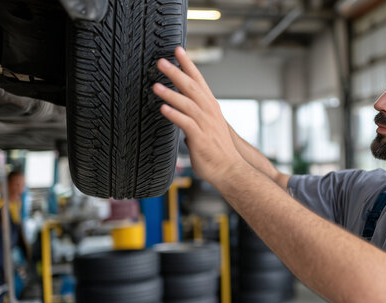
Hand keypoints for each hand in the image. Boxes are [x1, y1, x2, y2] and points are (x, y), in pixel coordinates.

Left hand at [152, 47, 243, 183]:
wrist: (230, 169)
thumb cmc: (217, 151)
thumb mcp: (207, 127)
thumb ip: (194, 118)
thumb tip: (180, 114)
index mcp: (211, 107)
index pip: (199, 81)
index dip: (188, 65)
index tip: (178, 51)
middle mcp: (209, 112)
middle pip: (191, 87)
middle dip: (176, 73)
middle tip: (161, 62)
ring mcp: (205, 124)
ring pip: (187, 103)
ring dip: (171, 93)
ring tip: (155, 86)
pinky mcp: (200, 137)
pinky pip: (185, 123)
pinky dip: (174, 114)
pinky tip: (163, 108)